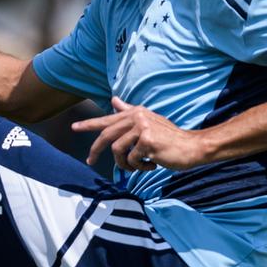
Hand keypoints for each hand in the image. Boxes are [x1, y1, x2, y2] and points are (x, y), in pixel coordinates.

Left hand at [71, 97, 208, 171]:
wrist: (192, 147)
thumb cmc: (170, 138)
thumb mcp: (149, 121)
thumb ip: (130, 112)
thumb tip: (114, 100)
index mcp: (136, 113)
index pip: (108, 119)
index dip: (89, 124)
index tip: (74, 127)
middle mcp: (137, 117)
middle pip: (107, 135)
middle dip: (96, 150)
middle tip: (90, 161)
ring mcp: (142, 128)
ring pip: (118, 151)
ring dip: (125, 164)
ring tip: (138, 166)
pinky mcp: (147, 141)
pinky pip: (131, 160)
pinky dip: (139, 167)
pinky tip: (152, 164)